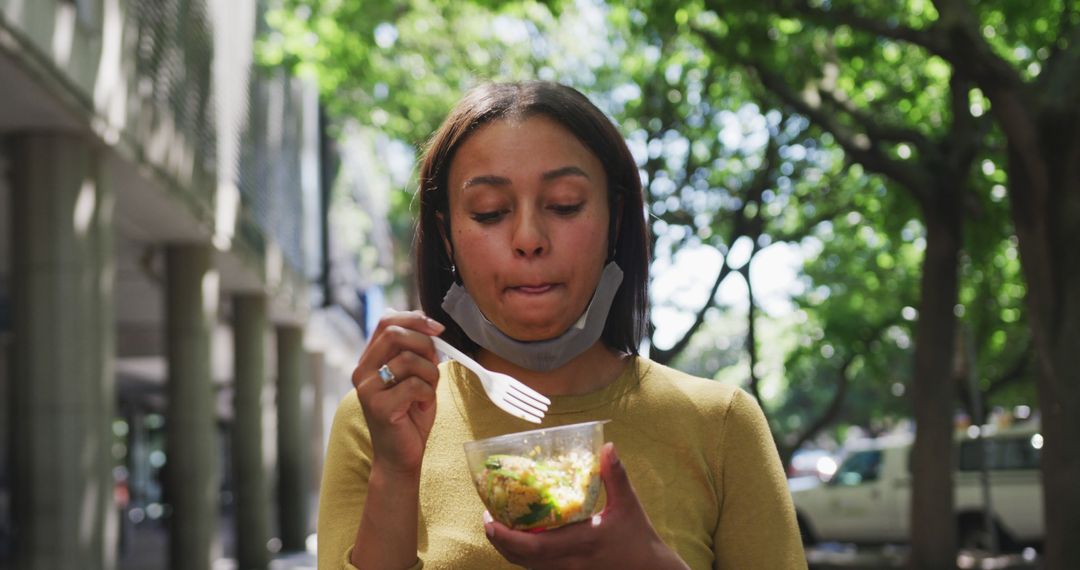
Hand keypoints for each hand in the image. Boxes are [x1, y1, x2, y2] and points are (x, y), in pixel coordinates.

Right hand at [351, 311, 443, 474]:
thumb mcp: (416, 376)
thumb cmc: (410, 416)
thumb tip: (432, 327)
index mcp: (370, 360)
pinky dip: (429, 395)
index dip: (415, 319)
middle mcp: (362, 371)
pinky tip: (422, 407)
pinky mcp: (379, 407)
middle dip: (425, 345)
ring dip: (430, 374)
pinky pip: (415, 385)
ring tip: (427, 392)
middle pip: (396, 334)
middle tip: (434, 366)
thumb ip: (418, 352)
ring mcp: (367, 389)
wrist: (400, 456)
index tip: (438, 329)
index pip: (386, 321)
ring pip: (409, 360)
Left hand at [483, 443, 689, 569]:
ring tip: (497, 524)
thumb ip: (615, 476)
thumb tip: (607, 446)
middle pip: (522, 559)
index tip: (490, 520)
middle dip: (499, 540)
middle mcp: (569, 563)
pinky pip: (537, 567)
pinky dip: (522, 554)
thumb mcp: (628, 505)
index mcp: (582, 542)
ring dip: (507, 548)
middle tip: (487, 517)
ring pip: (527, 566)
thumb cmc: (638, 538)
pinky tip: (520, 536)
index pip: (536, 546)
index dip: (508, 536)